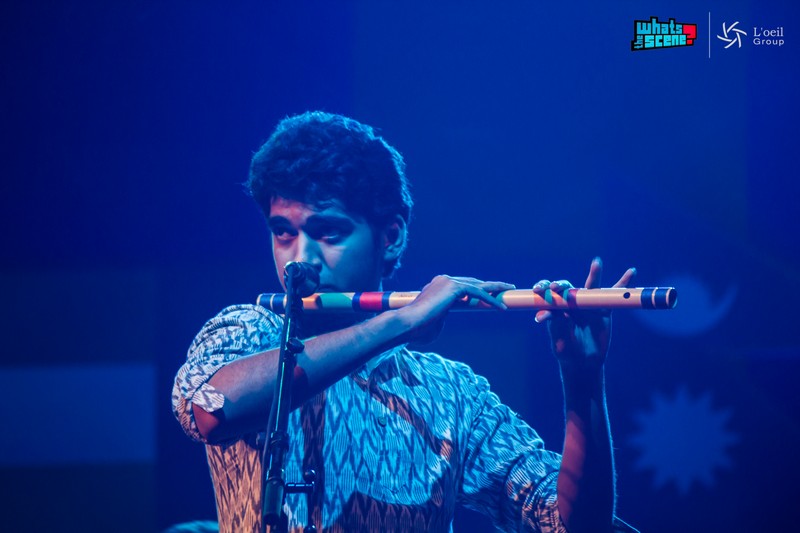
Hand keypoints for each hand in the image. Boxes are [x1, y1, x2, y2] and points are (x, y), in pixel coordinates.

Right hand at [395, 275, 514, 343]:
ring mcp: (448, 281)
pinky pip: (478, 292)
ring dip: (495, 288)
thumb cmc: (418, 329)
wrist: (408, 323)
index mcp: (438, 286)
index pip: (463, 286)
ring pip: (478, 284)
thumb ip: (441, 319)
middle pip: (473, 281)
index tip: (490, 294)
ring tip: (509, 292)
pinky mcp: (454, 286)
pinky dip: (490, 299)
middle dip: (490, 285)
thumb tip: (440, 323)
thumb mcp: (434, 324)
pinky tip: (501, 307)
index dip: (478, 289)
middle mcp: (443, 280)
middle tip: (505, 289)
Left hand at [533, 258, 635, 370]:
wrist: (583, 362)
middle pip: (567, 286)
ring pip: (591, 286)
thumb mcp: (559, 338)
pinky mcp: (604, 310)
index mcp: (556, 306)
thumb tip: (549, 311)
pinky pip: (614, 296)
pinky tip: (631, 273)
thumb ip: (556, 323)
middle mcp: (571, 302)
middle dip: (561, 285)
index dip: (545, 287)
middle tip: (556, 287)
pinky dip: (624, 284)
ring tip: (596, 263)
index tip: (540, 290)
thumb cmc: (566, 350)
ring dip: (595, 273)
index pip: (549, 292)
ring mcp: (588, 304)